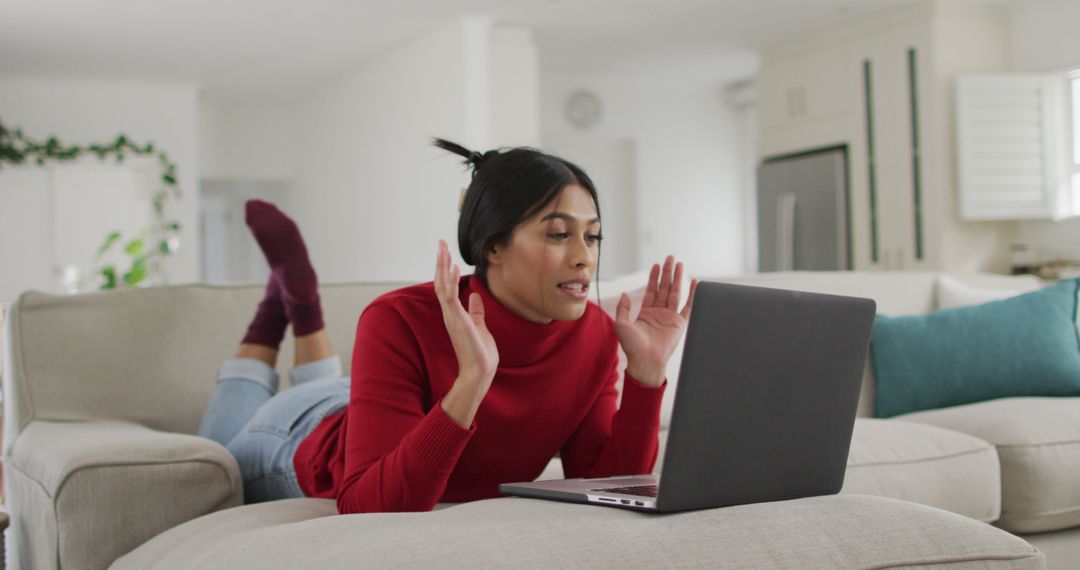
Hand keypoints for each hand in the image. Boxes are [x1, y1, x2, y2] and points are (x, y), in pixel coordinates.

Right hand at [434, 240, 498, 386]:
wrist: (480, 371)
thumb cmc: (479, 352)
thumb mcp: (479, 325)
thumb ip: (476, 310)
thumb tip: (475, 296)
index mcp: (454, 313)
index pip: (446, 287)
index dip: (445, 270)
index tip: (447, 254)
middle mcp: (449, 313)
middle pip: (440, 282)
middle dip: (440, 262)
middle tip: (440, 243)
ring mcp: (451, 316)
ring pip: (442, 286)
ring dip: (442, 267)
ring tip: (443, 249)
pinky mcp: (457, 320)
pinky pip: (450, 297)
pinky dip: (450, 281)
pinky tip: (452, 268)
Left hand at [614, 256, 696, 387]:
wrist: (646, 361)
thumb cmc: (632, 347)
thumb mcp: (621, 325)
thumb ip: (623, 308)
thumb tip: (625, 294)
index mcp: (646, 313)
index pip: (652, 291)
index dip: (654, 277)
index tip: (657, 265)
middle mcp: (659, 313)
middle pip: (664, 288)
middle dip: (667, 273)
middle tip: (670, 258)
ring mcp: (670, 318)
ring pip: (675, 293)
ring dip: (677, 278)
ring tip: (680, 264)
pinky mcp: (680, 324)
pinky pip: (688, 306)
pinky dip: (692, 294)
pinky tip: (694, 282)